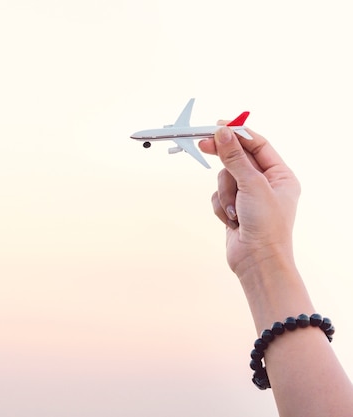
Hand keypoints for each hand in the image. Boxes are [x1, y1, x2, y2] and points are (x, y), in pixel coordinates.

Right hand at [198, 126, 300, 277]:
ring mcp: (248, 197)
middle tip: (203, 143)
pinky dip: (221, 206)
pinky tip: (232, 220)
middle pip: (237, 159)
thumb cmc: (266, 226)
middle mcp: (266, 184)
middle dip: (224, 159)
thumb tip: (222, 133)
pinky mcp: (234, 209)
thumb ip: (234, 158)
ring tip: (236, 211)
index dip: (238, 133)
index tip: (218, 125)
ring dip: (225, 193)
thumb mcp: (251, 185)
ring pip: (225, 179)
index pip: (258, 145)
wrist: (257, 261)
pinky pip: (218, 195)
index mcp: (280, 175)